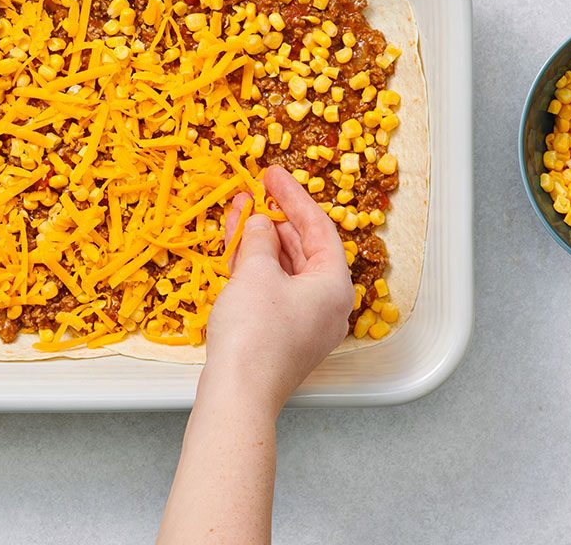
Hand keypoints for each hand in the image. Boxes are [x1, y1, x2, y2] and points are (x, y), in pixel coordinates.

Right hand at [204, 165, 354, 411]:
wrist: (237, 395)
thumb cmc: (254, 333)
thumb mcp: (256, 272)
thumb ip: (258, 240)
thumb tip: (258, 224)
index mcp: (334, 286)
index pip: (318, 228)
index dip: (293, 196)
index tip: (272, 174)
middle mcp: (327, 304)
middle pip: (304, 248)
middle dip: (275, 218)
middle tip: (254, 191)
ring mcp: (304, 322)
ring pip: (285, 268)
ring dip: (261, 240)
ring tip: (238, 211)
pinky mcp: (282, 335)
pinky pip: (273, 289)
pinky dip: (256, 266)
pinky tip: (235, 246)